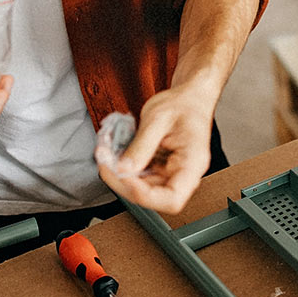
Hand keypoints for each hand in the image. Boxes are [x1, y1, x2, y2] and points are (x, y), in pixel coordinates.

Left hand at [97, 84, 214, 213]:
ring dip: (118, 174)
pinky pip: (137, 176)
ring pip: (140, 188)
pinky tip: (112, 151)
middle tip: (105, 160)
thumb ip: (141, 145)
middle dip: (123, 182)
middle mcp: (182, 174)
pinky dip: (121, 166)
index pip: (172, 198)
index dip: (145, 195)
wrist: (189, 97)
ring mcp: (169, 173)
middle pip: (151, 196)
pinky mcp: (158, 168)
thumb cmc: (183, 104)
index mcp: (193, 163)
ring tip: (105, 152)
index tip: (125, 174)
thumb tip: (123, 169)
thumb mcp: (159, 118)